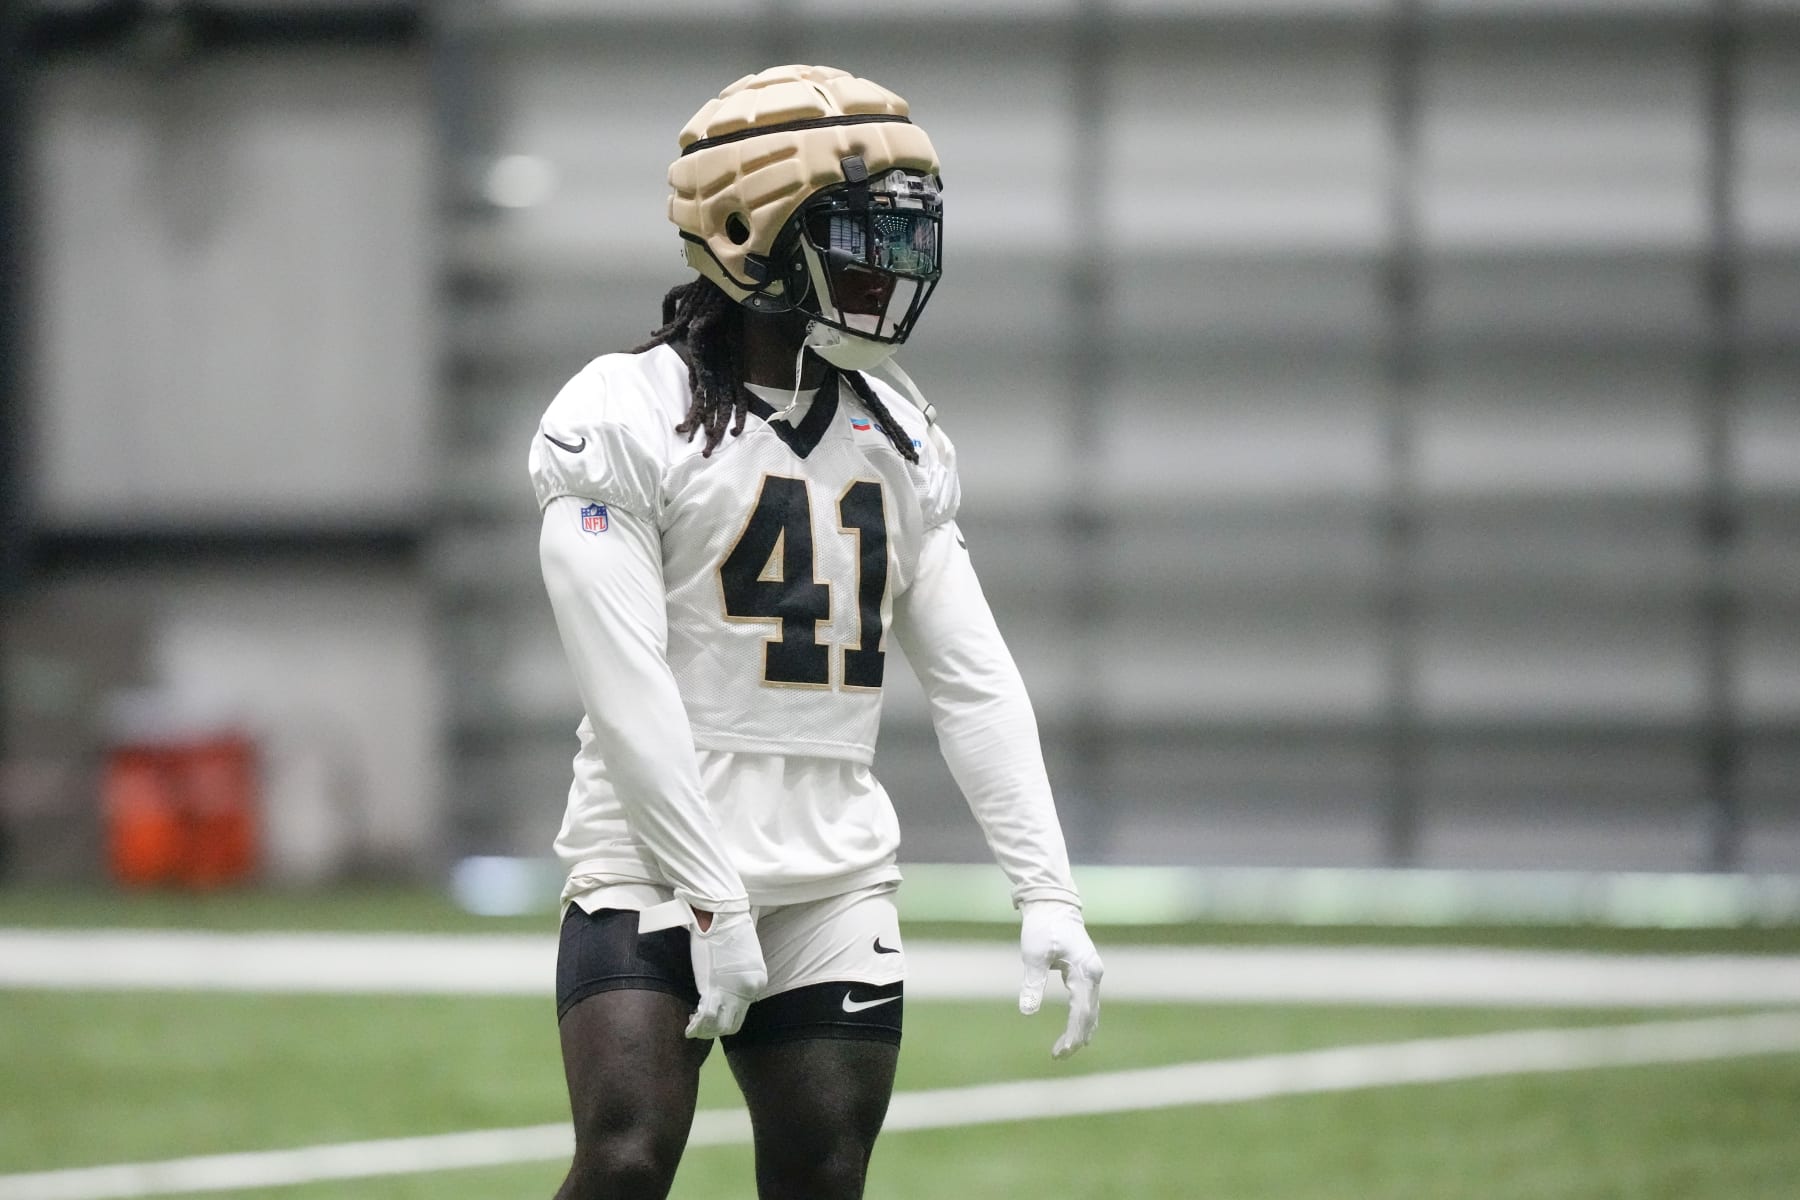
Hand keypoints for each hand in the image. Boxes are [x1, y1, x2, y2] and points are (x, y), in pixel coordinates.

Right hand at [683, 907, 766, 1038]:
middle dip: (717, 1029)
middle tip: (704, 1026)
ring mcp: (730, 991)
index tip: (715, 1015)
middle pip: (734, 1024)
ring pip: (720, 1026)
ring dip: (706, 1031)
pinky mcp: (712, 988)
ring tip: (694, 1027)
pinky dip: (696, 1027)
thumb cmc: (730, 930)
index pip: (744, 1011)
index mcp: (757, 982)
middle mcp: (749, 991)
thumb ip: (740, 975)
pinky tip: (689, 1028)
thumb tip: (730, 986)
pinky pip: (705, 1017)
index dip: (727, 1017)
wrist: (722, 914)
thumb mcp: (745, 956)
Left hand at [1018, 900, 1103, 1058]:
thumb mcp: (1034, 955)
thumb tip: (1027, 1012)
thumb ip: (1032, 984)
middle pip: (1089, 1014)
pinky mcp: (1086, 972)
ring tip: (1063, 1050)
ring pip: (1090, 1009)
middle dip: (1076, 1037)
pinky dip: (1081, 1018)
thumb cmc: (1043, 927)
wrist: (1053, 905)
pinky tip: (1076, 1032)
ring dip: (1079, 1030)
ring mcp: (1092, 973)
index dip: (1072, 1033)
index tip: (1060, 1051)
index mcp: (1085, 971)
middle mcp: (1094, 974)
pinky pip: (1087, 1001)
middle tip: (1058, 1056)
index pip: (1081, 1011)